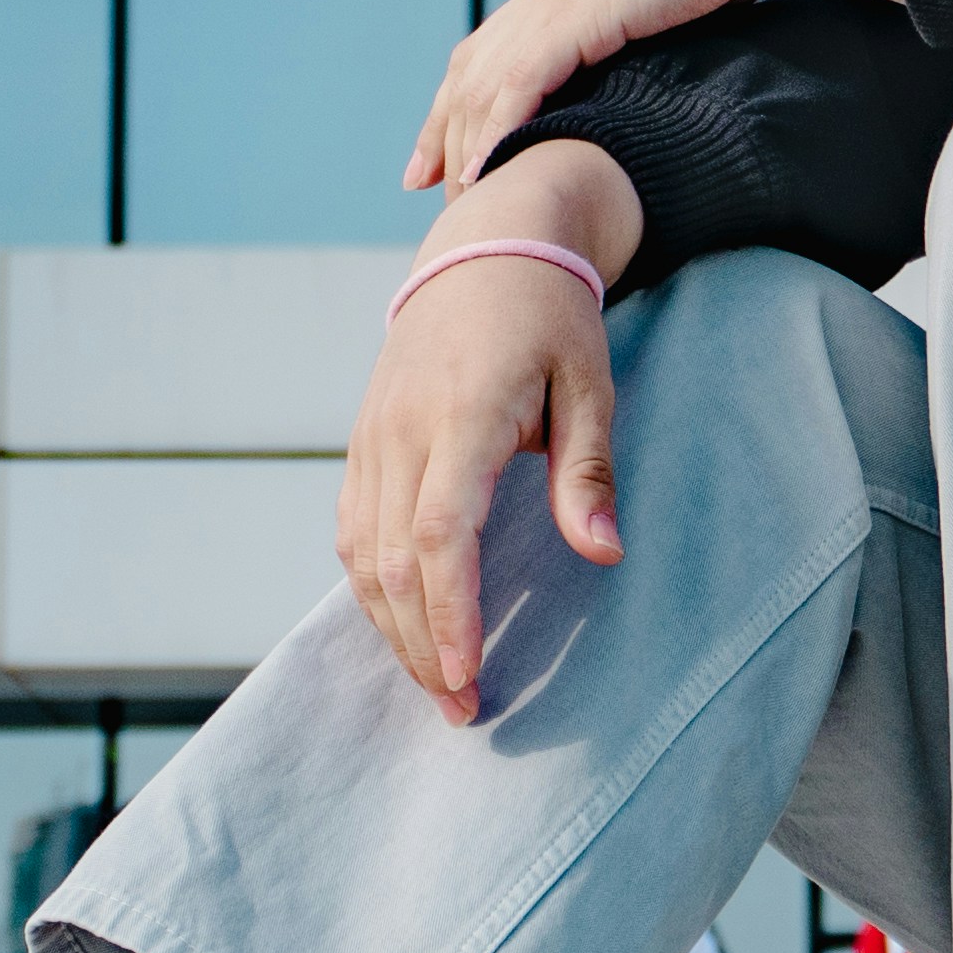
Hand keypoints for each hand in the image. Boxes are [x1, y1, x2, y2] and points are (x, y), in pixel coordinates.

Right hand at [344, 143, 642, 719]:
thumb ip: (589, 469)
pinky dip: (369, 585)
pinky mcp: (363, 438)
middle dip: (420, 645)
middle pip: (389, 561)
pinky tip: (402, 625)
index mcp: (461, 414)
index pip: (438, 533)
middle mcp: (401, 429)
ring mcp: (372, 434)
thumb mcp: (591, 382)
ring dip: (391, 627)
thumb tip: (603, 554)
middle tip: (461, 709)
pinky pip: (350, 527)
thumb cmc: (552, 315)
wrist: (487, 243)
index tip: (466, 673)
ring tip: (434, 684)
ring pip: (359, 552)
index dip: (447, 611)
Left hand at [403, 0, 778, 195]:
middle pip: (467, 75)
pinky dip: (496, 132)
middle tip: (425, 191)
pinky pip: (518, 85)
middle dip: (441, 135)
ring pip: (482, 86)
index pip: (485, 55)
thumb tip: (650, 79)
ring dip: (464, 146)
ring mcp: (553, 5)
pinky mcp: (575, 17)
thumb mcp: (665, 5)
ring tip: (459, 201)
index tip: (439, 157)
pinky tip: (483, 172)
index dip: (456, 106)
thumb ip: (639, 38)